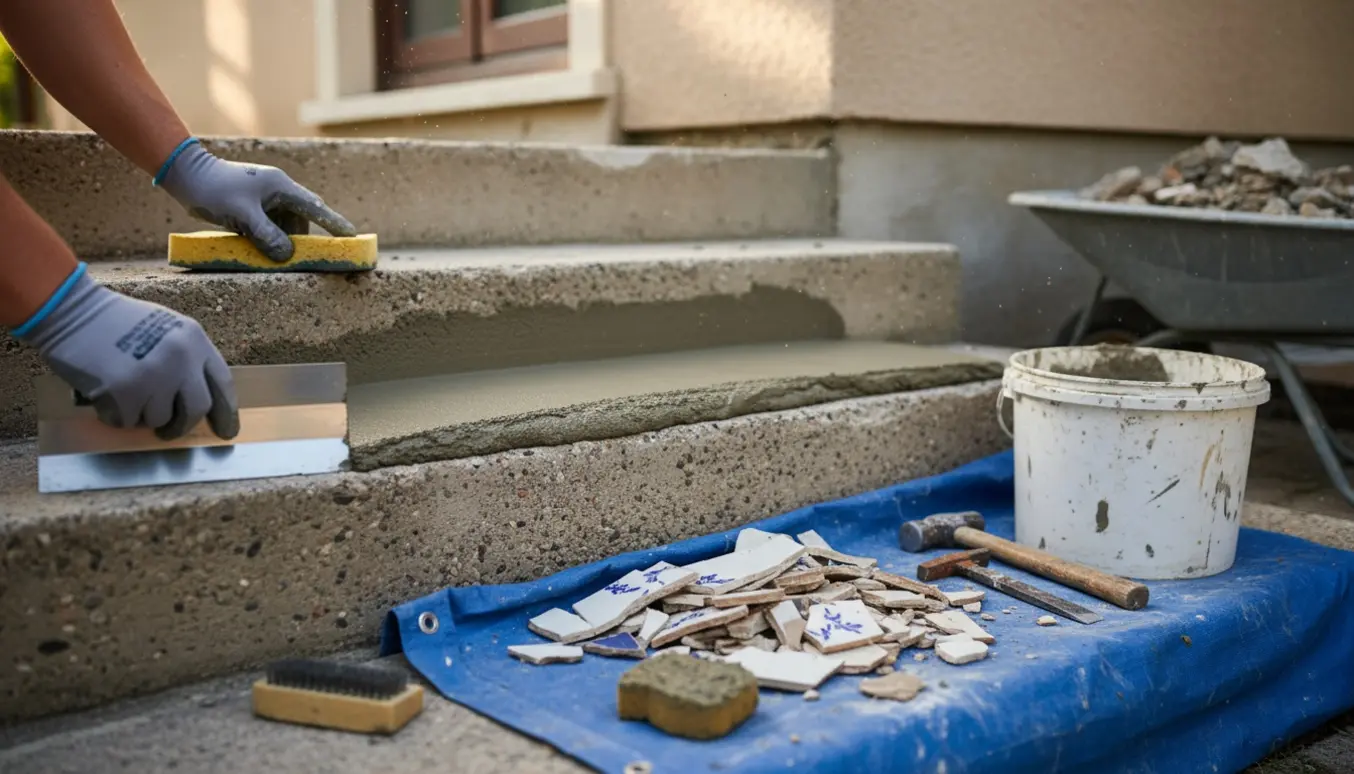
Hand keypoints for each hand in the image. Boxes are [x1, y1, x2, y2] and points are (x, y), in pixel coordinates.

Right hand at [17, 268, 238, 440]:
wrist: (72, 310)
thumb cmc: (115, 321)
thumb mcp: (165, 329)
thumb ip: (185, 359)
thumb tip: (196, 399)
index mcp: (194, 340)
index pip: (223, 384)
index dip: (227, 412)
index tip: (227, 431)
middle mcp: (181, 358)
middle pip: (198, 409)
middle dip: (183, 426)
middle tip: (168, 432)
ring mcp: (155, 375)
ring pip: (159, 419)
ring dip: (140, 415)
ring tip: (123, 392)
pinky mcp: (126, 391)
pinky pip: (127, 421)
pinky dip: (115, 415)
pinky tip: (104, 393)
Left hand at [159, 142, 355, 261]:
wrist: (186, 175)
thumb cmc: (214, 190)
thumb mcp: (242, 215)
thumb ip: (266, 235)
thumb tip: (287, 256)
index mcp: (281, 186)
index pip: (316, 207)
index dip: (335, 223)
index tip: (352, 236)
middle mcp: (278, 191)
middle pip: (303, 218)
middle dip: (305, 238)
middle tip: (309, 257)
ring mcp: (265, 198)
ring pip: (285, 224)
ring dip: (283, 241)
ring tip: (274, 257)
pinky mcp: (253, 205)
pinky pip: (270, 225)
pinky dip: (269, 238)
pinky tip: (261, 249)